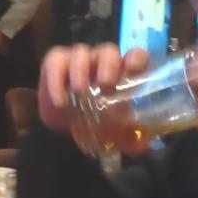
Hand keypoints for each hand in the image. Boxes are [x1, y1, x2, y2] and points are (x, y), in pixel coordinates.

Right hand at [37, 45, 152, 157]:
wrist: (63, 123)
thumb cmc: (95, 121)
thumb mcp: (114, 133)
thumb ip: (129, 138)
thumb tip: (143, 147)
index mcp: (122, 73)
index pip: (135, 56)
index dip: (136, 58)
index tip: (133, 69)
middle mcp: (101, 61)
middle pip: (108, 51)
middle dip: (108, 65)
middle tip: (105, 85)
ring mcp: (78, 59)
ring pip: (81, 52)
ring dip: (81, 70)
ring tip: (80, 91)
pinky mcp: (55, 62)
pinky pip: (56, 63)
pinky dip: (56, 80)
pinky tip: (60, 101)